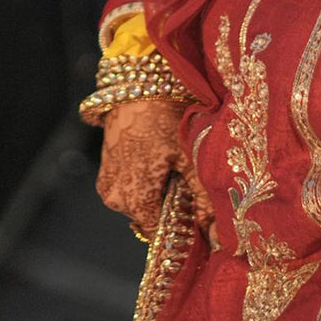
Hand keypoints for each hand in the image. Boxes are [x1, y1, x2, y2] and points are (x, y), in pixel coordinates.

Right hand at [96, 98, 216, 242]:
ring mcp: (107, 184)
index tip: (200, 215)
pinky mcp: (106, 169)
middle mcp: (114, 198)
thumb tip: (215, 234)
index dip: (182, 227)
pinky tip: (160, 161)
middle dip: (172, 208)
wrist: (137, 85)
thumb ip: (202, 199)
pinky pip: (129, 188)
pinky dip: (145, 182)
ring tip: (176, 168)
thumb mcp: (189, 158)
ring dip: (159, 194)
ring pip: (140, 203)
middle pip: (150, 219)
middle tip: (191, 184)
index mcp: (134, 200)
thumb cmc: (164, 117)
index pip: (160, 234)